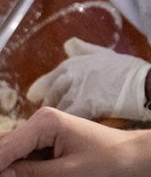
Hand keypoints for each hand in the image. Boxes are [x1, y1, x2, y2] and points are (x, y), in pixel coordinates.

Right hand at [0, 107, 150, 176]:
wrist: (129, 154)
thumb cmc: (103, 162)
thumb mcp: (66, 173)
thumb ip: (32, 175)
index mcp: (44, 124)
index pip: (10, 148)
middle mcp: (39, 121)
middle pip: (9, 148)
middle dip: (1, 171)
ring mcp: (43, 127)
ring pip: (15, 151)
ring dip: (11, 172)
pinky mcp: (47, 136)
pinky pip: (26, 152)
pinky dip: (22, 168)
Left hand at [26, 38, 150, 120]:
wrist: (146, 83)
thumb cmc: (128, 71)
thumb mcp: (105, 54)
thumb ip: (84, 50)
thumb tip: (68, 44)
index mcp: (73, 64)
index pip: (48, 81)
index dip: (42, 92)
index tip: (36, 99)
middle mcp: (70, 75)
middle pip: (50, 96)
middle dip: (48, 109)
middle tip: (46, 120)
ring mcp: (77, 90)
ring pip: (57, 108)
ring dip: (56, 119)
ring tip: (55, 130)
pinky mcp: (86, 105)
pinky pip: (68, 118)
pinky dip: (67, 126)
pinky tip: (68, 133)